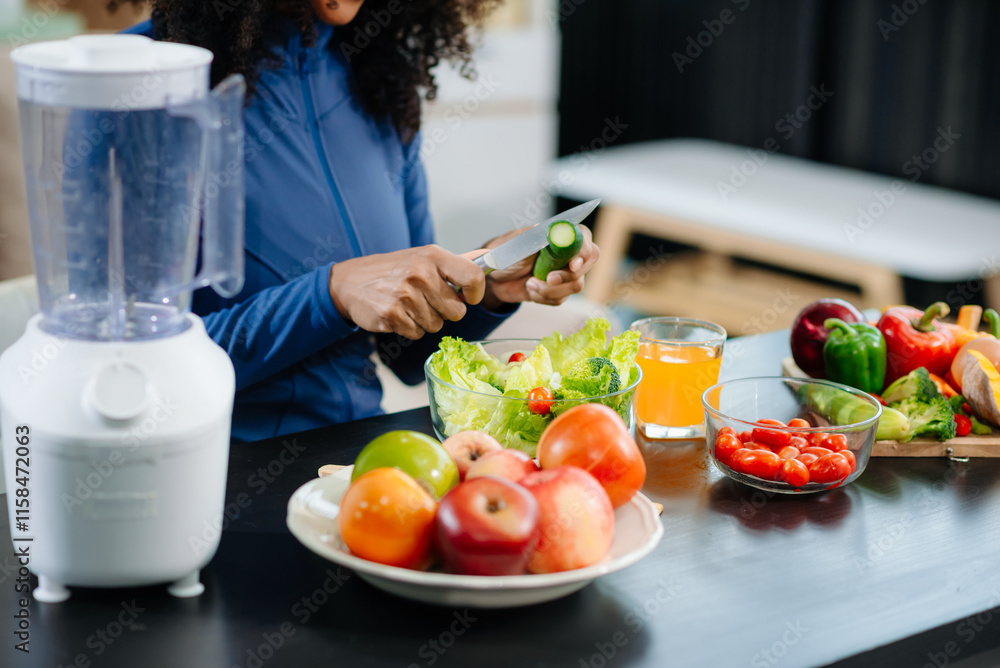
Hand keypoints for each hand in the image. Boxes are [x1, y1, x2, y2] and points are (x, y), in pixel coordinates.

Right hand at [328, 245, 485, 339]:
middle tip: (426, 299)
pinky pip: (417, 333)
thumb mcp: (423, 257)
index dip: (476, 293)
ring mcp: (405, 295)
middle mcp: (421, 273)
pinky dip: (409, 327)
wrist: (350, 282)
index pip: (473, 277)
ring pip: (436, 325)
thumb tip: (490, 258)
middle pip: (457, 312)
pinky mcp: (392, 315)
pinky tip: (397, 313)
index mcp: (433, 256)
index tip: (468, 297)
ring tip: (408, 304)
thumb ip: (457, 261)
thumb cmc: (393, 270)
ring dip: (425, 320)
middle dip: (445, 311)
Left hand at [479, 224, 599, 309]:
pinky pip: (561, 299)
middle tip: (548, 278)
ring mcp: (564, 272)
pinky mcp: (557, 290)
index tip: (572, 265)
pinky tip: (530, 289)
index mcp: (558, 235)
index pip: (584, 238)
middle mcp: (566, 253)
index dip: (583, 252)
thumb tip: (548, 230)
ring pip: (575, 285)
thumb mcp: (516, 243)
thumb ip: (535, 238)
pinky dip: (543, 297)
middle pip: (587, 263)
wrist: (492, 277)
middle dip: (568, 275)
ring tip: (529, 283)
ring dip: (550, 289)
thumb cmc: (503, 253)